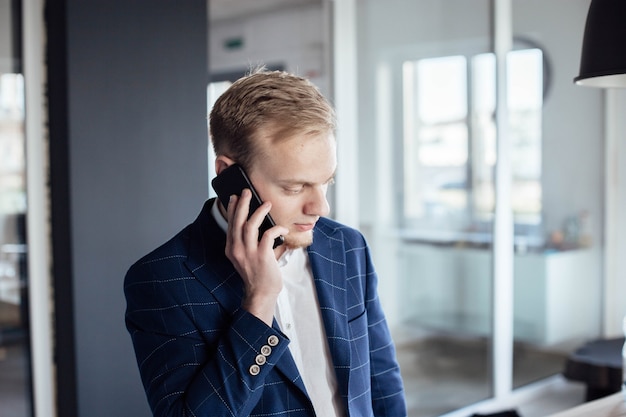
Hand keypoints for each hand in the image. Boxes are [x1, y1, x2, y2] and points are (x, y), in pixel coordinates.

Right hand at [224, 189, 287, 324]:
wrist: (261, 294)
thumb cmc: (258, 275)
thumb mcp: (249, 257)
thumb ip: (254, 242)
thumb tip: (267, 226)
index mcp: (232, 249)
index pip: (230, 224)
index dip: (232, 209)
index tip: (235, 197)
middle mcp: (237, 249)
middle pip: (237, 221)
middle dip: (242, 204)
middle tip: (247, 192)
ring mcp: (248, 253)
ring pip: (250, 225)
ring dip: (259, 212)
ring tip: (266, 204)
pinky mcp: (262, 256)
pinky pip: (268, 235)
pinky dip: (276, 228)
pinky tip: (282, 228)